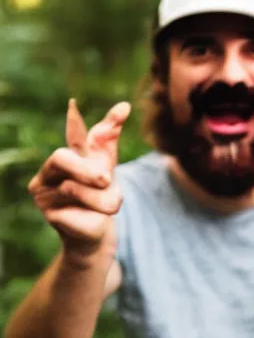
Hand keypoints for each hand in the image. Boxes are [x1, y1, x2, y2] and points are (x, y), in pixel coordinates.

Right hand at [28, 99, 130, 257]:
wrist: (97, 232)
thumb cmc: (101, 195)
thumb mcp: (108, 167)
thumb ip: (110, 141)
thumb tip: (124, 105)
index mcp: (66, 156)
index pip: (75, 135)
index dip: (78, 122)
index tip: (79, 105)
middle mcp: (49, 172)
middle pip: (61, 158)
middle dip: (85, 169)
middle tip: (106, 179)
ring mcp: (45, 195)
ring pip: (74, 189)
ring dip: (103, 199)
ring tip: (112, 206)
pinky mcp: (51, 216)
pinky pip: (78, 212)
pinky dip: (95, 215)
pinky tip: (95, 218)